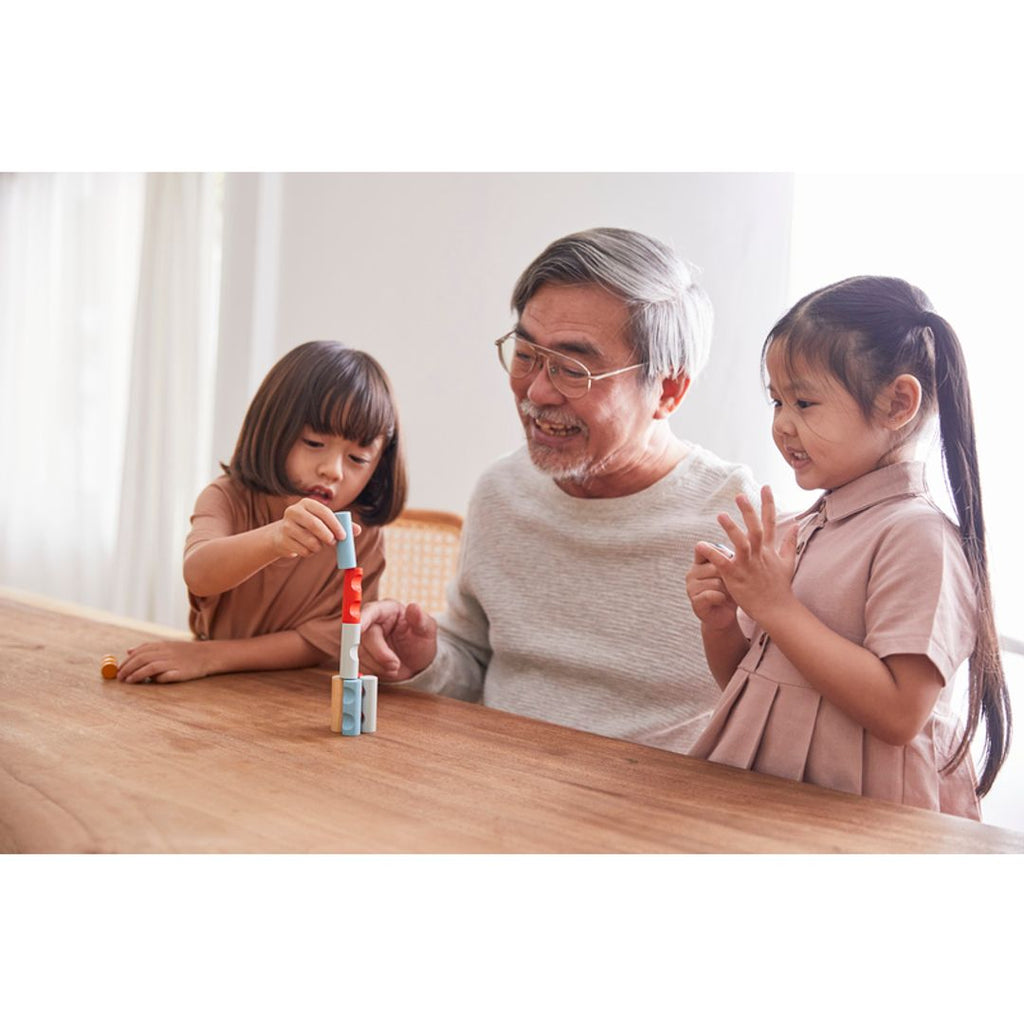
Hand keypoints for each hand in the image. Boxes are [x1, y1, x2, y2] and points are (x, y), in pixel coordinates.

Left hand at [115, 640, 216, 683]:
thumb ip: (148, 648)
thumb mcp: (167, 646)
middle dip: (128, 668)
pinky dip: (157, 679)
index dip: (127, 661)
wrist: (208, 655)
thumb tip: (129, 651)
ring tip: (128, 681)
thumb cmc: (185, 652)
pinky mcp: (182, 673)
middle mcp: (167, 653)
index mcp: (163, 646)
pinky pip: (166, 676)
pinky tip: (149, 682)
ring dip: (137, 674)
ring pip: (151, 667)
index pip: (140, 652)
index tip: (118, 669)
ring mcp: (174, 663)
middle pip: (143, 659)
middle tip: (119, 677)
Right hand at [270, 499, 359, 559]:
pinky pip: (303, 550)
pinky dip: (309, 553)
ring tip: (318, 545)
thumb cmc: (308, 526)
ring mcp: (286, 525)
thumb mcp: (323, 521)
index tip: (344, 536)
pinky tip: (306, 548)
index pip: (324, 512)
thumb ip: (340, 524)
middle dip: (328, 536)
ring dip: (319, 547)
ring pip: (310, 540)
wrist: (281, 535)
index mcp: (306, 503)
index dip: (335, 525)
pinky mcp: (282, 540)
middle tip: (334, 543)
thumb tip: (358, 530)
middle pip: (315, 524)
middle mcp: (294, 511)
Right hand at [359, 599, 436, 680]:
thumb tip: (414, 607)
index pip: (370, 610)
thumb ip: (420, 619)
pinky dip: (375, 672)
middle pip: (363, 637)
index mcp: (387, 610)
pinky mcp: (360, 657)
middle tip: (396, 665)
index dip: (362, 619)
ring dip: (379, 666)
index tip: (359, 629)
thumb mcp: (427, 630)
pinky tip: (387, 670)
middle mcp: (371, 623)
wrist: (416, 662)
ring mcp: (363, 641)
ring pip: (360, 654)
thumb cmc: (420, 641)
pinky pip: (360, 667)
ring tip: (396, 666)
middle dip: (379, 654)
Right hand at [686, 545, 737, 631]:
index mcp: (699, 563)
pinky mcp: (695, 602)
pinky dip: (721, 598)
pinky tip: (722, 600)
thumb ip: (728, 560)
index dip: (717, 552)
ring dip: (727, 589)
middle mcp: (691, 573)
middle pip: (715, 566)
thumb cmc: (731, 590)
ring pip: (716, 582)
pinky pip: (711, 595)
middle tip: (732, 584)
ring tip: (728, 593)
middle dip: (729, 576)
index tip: (729, 560)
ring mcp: (691, 588)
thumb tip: (731, 553)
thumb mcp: (731, 572)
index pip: (701, 548)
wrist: (726, 615)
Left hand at [694, 485, 797, 628]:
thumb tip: (796, 524)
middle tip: (740, 495)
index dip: (768, 504)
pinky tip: (701, 545)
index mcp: (769, 549)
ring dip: (731, 529)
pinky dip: (712, 554)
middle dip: (748, 511)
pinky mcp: (736, 577)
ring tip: (721, 515)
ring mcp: (748, 565)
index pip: (770, 522)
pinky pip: (722, 563)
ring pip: (740, 544)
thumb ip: (790, 542)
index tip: (765, 487)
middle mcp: (759, 555)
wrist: (777, 610)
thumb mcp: (788, 562)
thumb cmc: (780, 586)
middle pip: (755, 529)